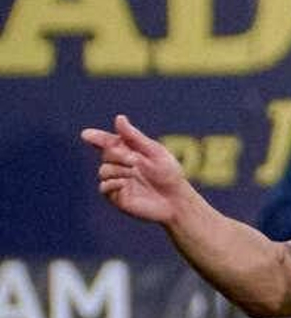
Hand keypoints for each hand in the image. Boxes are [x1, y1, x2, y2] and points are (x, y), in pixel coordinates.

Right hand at [80, 114, 195, 227]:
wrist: (176, 199)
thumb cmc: (169, 174)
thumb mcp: (154, 151)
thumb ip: (134, 137)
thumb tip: (118, 118)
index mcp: (129, 151)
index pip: (108, 142)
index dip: (96, 137)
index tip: (86, 135)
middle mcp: (120, 166)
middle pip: (106, 154)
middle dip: (118, 155)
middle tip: (135, 160)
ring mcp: (117, 181)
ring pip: (103, 170)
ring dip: (118, 169)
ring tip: (134, 173)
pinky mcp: (117, 197)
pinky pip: (103, 188)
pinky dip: (112, 183)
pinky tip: (124, 183)